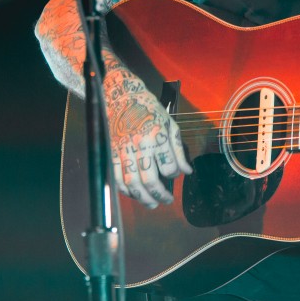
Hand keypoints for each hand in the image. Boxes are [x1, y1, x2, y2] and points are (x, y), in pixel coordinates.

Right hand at [107, 76, 192, 207]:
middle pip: (150, 180)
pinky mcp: (112, 153)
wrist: (122, 97)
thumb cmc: (150, 109)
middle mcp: (140, 145)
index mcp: (157, 136)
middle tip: (167, 200)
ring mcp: (124, 150)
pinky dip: (126, 190)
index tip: (177, 174)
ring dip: (142, 198)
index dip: (175, 175)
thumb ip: (178, 149)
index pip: (169, 166)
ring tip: (152, 203)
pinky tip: (134, 194)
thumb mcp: (170, 123)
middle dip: (160, 195)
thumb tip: (187, 171)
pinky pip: (117, 178)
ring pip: (132, 183)